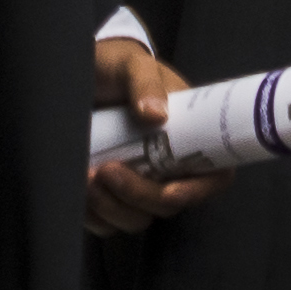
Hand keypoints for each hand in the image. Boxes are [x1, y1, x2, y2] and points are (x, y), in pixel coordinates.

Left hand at [86, 36, 210, 237]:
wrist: (81, 77)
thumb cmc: (116, 66)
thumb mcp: (132, 65)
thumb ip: (145, 83)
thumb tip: (156, 114)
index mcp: (192, 136)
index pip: (214, 177)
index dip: (197, 191)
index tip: (167, 190)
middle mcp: (170, 166)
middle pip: (167, 204)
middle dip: (137, 196)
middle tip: (105, 170)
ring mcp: (139, 182)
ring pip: (135, 219)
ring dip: (110, 207)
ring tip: (84, 176)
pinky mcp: (108, 195)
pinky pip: (106, 224)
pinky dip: (91, 215)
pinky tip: (76, 189)